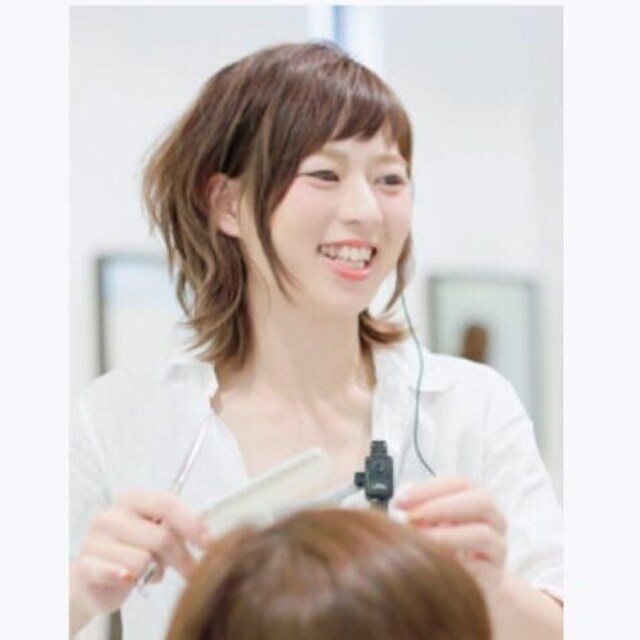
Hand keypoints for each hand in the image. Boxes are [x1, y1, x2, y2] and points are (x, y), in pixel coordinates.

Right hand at [70, 491, 209, 633]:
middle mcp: (112, 515)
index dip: (191, 523)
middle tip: (192, 571)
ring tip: (145, 572)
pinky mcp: (83, 566)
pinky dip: (122, 576)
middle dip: (182, 558)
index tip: (209, 541)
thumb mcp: (156, 535)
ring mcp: (94, 539)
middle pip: (161, 536)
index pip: (167, 503)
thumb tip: (205, 529)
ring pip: (142, 560)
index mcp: (132, 499)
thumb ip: (176, 528)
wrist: (92, 580)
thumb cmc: (130, 552)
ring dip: (151, 572)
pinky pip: (111, 571)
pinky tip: (127, 578)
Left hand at [392, 476, 506, 595]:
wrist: (470, 581)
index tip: (401, 498)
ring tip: (420, 539)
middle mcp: (493, 518)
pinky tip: (435, 559)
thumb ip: (414, 506)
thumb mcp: (429, 521)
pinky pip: (480, 567)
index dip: (429, 488)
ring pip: (483, 534)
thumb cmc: (446, 543)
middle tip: (411, 517)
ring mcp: (497, 546)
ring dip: (446, 534)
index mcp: (475, 497)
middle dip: (441, 506)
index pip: (458, 483)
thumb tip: (400, 498)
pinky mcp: (495, 575)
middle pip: (480, 500)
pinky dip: (456, 561)